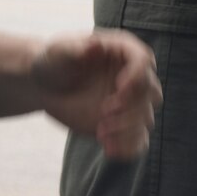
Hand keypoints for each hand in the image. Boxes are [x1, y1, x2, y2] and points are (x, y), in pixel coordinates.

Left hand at [32, 30, 162, 159]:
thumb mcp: (58, 52)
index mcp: (123, 50)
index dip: (136, 76)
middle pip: (150, 91)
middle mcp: (132, 76)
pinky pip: (138, 141)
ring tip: (100, 132)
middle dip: (133, 105)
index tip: (118, 90)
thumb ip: (75, 49)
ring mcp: (129, 102)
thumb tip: (95, 45)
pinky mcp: (122, 125)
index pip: (143, 60)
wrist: (46, 87)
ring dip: (127, 129)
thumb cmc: (54, 61)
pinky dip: (129, 148)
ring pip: (146, 118)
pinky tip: (109, 149)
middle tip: (104, 112)